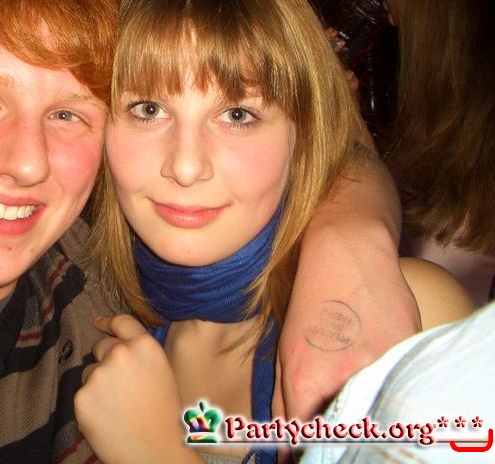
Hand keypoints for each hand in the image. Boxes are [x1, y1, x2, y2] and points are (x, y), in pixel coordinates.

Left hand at [75, 315, 200, 463]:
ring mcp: (99, 374)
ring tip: (119, 408)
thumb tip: (119, 346)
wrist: (155, 452)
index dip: (108, 321)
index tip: (98, 322)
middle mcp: (120, 354)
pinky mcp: (82, 396)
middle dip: (106, 360)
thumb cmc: (165, 417)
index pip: (121, 322)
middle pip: (102, 346)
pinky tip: (108, 418)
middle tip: (120, 386)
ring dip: (98, 384)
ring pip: (90, 372)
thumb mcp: (163, 373)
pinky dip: (91, 404)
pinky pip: (82, 393)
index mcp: (145, 346)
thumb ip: (141, 355)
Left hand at [280, 152, 418, 418]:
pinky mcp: (406, 350)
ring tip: (350, 375)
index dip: (304, 443)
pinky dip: (386, 382)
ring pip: (373, 408)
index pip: (305, 436)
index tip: (304, 441)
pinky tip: (373, 360)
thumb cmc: (309, 295)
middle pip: (342, 429)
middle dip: (334, 427)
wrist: (345, 248)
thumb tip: (288, 436)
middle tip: (329, 410)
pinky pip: (397, 383)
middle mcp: (342, 378)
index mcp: (303, 380)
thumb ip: (285, 396)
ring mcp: (379, 364)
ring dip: (361, 403)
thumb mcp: (285, 347)